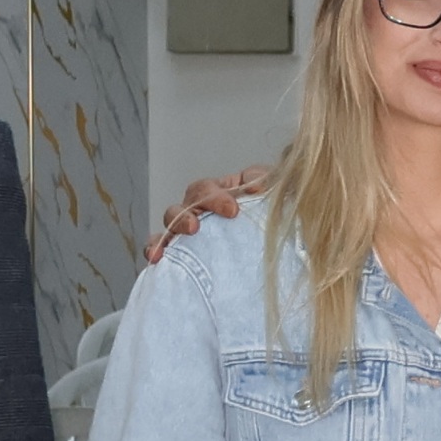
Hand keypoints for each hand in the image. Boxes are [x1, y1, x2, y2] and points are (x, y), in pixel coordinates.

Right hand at [153, 169, 270, 260]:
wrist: (284, 242)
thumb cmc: (273, 211)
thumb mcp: (273, 189)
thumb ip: (263, 180)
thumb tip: (256, 186)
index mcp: (217, 193)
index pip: (205, 189)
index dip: (214, 198)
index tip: (232, 211)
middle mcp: (199, 211)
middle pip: (181, 208)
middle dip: (184, 216)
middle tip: (194, 228)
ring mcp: (192, 233)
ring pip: (168, 229)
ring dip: (164, 237)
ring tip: (162, 250)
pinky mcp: (188, 255)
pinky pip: (166, 252)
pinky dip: (156, 252)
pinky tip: (155, 260)